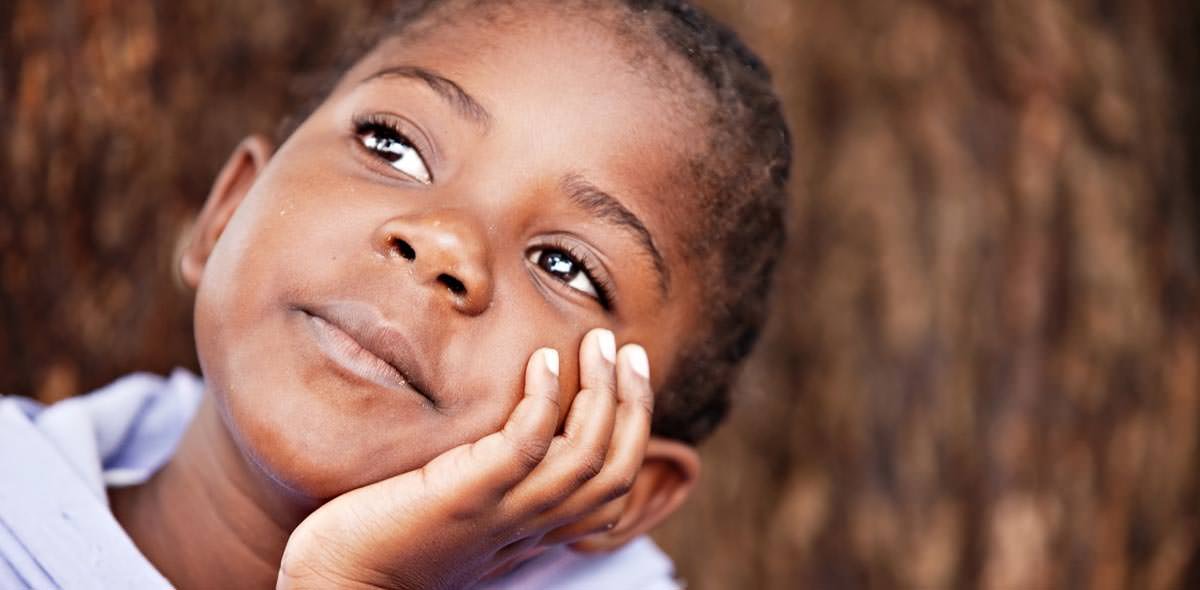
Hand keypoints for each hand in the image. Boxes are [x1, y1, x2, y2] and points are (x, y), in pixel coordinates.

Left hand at [276, 328, 653, 589]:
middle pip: (615, 468)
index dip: (634, 426)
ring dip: (601, 391)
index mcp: (536, 528)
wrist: (341, 584)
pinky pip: (526, 445)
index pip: (614, 484)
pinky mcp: (466, 496)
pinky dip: (543, 400)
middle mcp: (531, 524)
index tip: (628, 372)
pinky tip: (542, 361)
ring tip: (596, 343)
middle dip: (632, 402)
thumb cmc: (390, 540)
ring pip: (585, 454)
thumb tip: (510, 433)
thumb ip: (496, 480)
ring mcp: (502, 511)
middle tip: (626, 348)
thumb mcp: (464, 509)